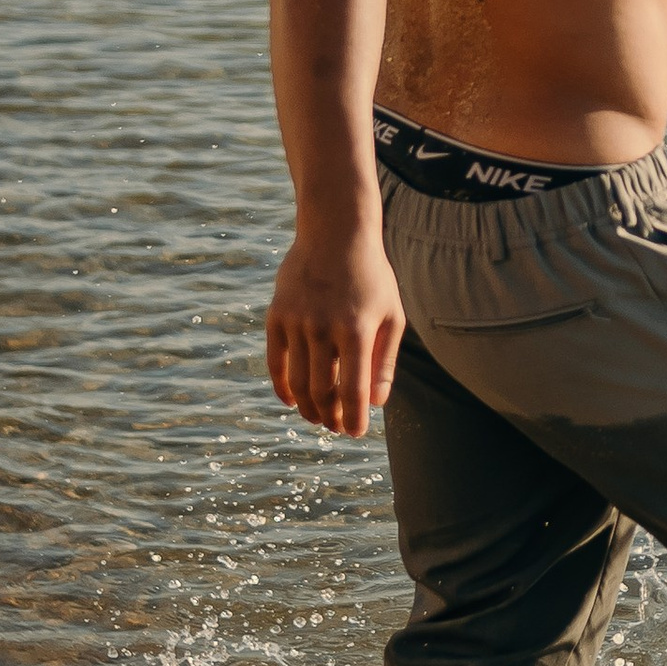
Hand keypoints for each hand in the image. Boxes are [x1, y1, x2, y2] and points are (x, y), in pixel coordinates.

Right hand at [266, 225, 404, 437]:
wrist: (335, 233)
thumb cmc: (371, 277)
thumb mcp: (391, 315)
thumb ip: (384, 360)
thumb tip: (377, 403)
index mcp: (357, 330)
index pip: (354, 389)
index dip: (354, 418)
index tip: (356, 433)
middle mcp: (324, 328)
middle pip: (322, 391)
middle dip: (331, 417)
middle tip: (337, 427)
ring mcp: (297, 322)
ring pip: (298, 382)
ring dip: (307, 407)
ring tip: (319, 418)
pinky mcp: (276, 316)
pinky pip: (276, 363)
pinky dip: (283, 387)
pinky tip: (293, 400)